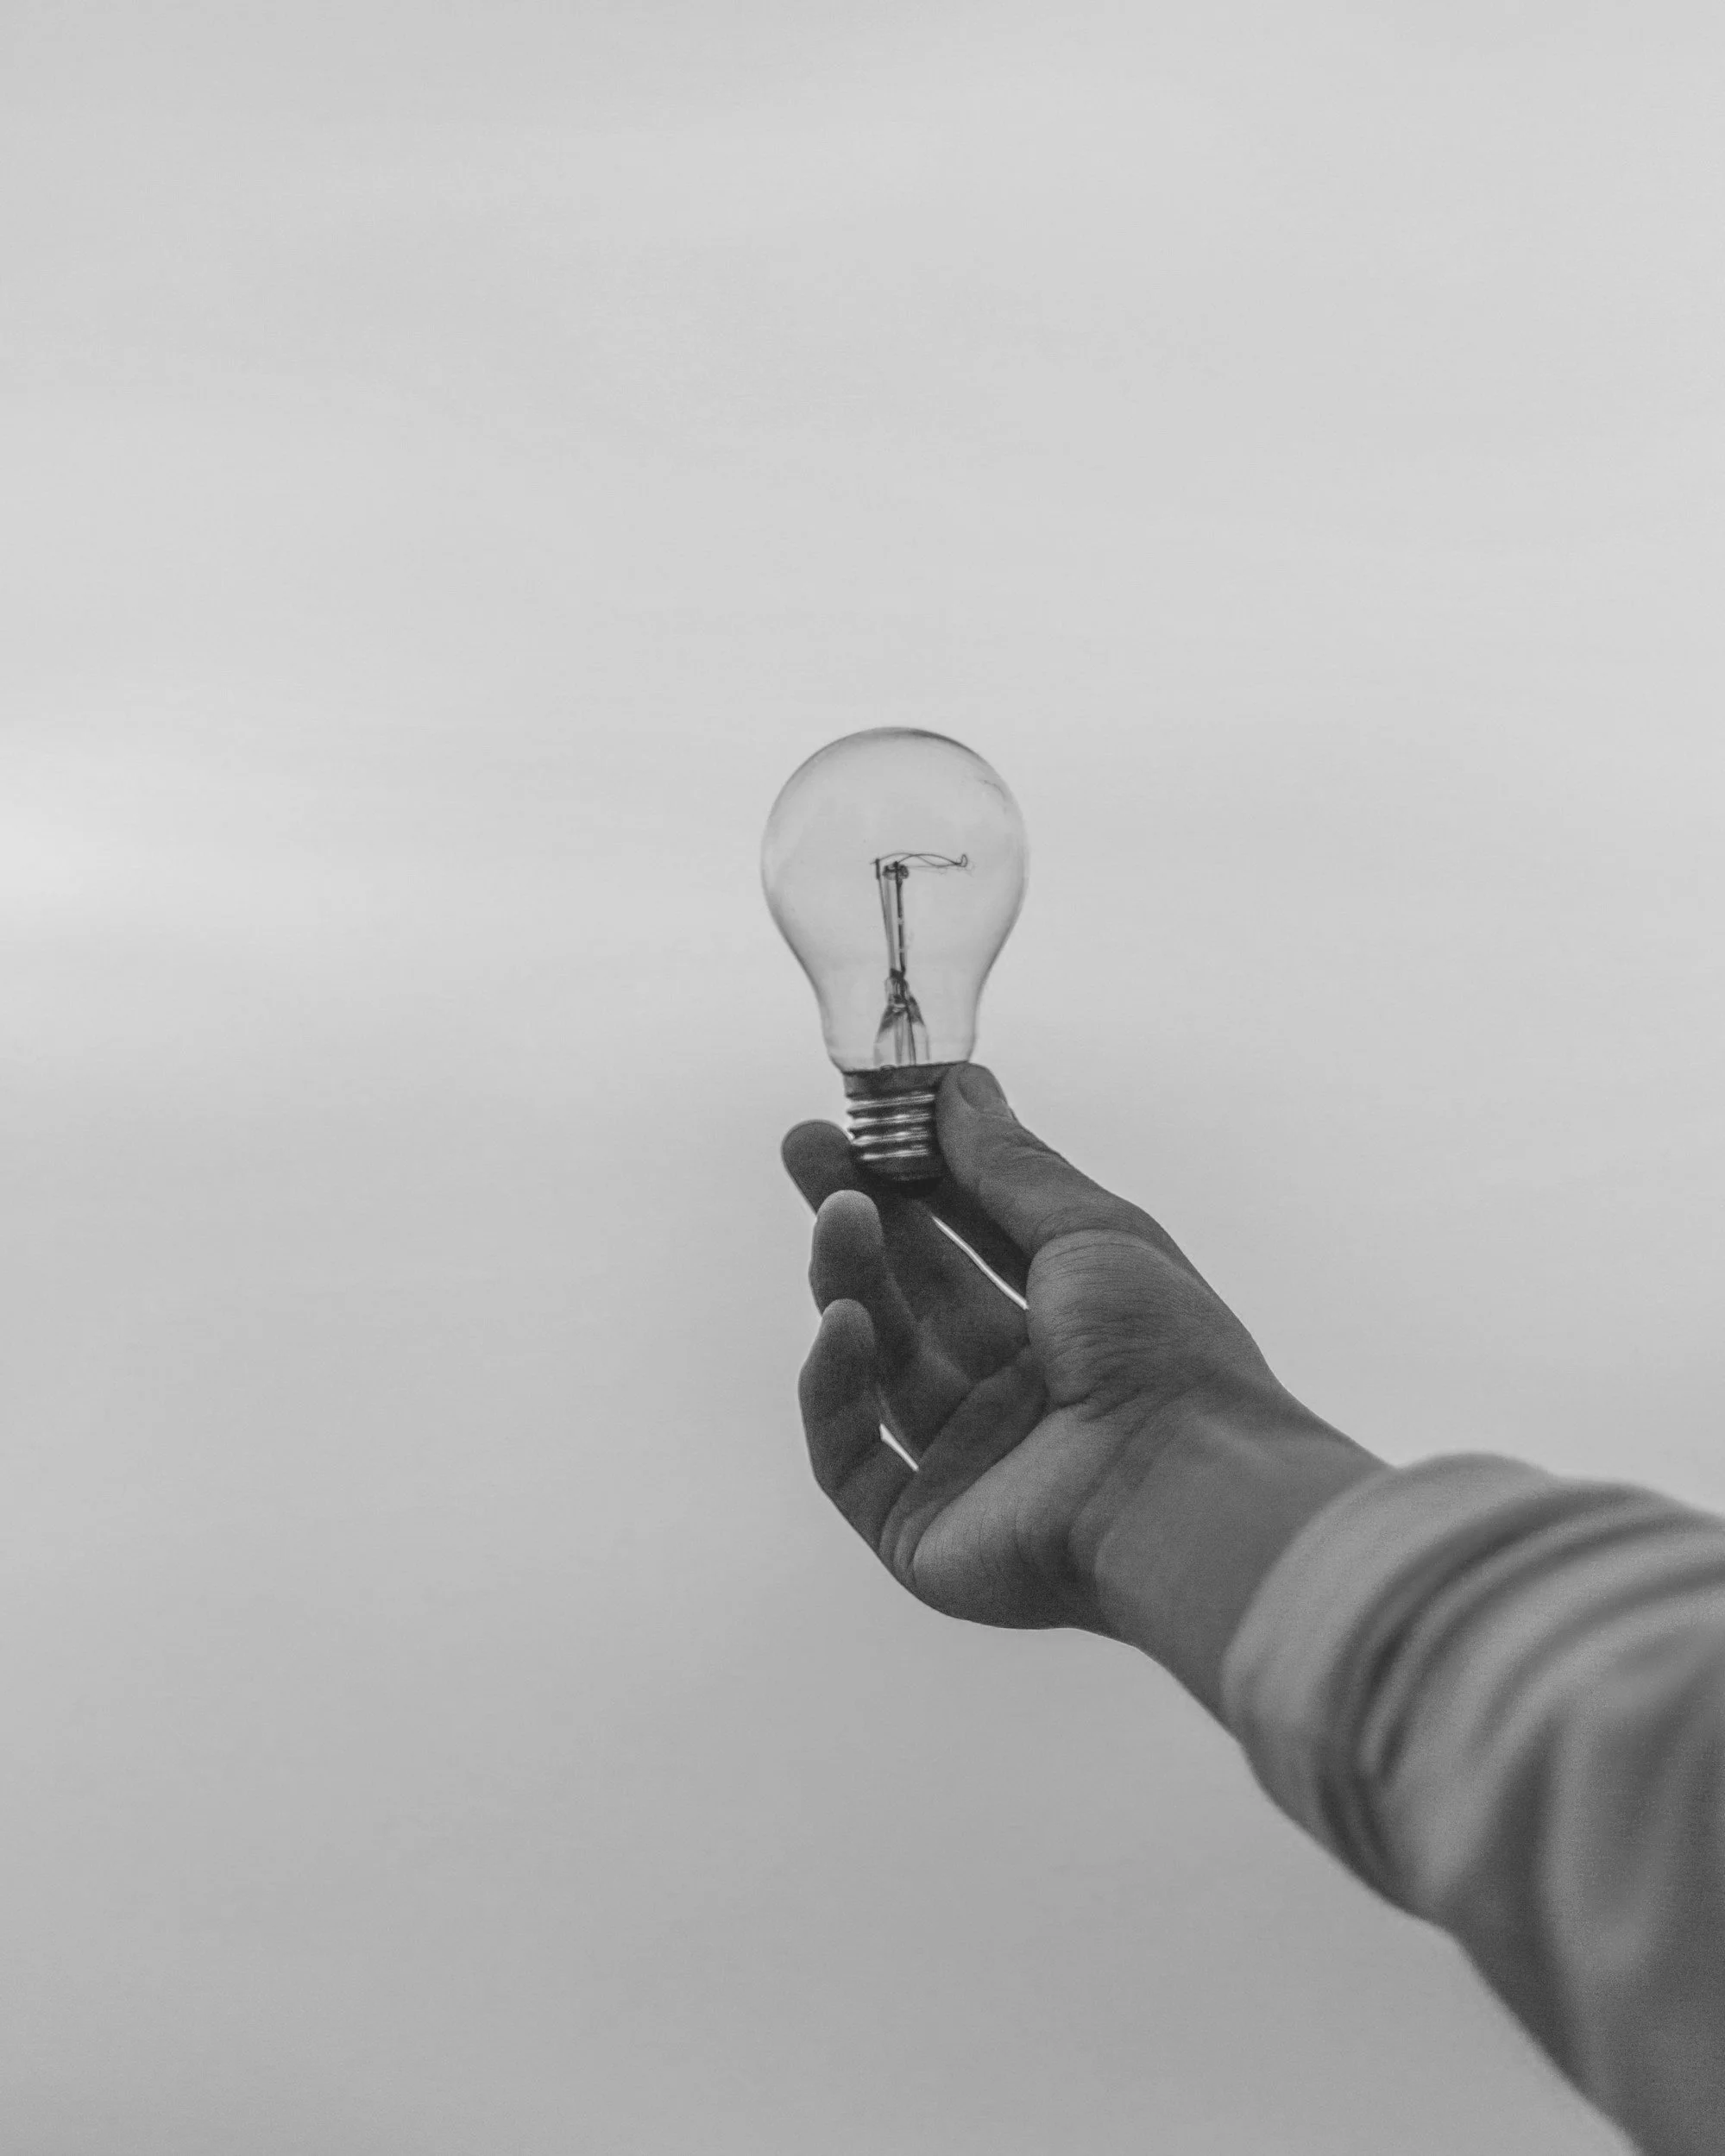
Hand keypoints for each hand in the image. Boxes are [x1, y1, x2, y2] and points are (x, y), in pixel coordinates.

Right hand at [782, 1065, 1375, 1710]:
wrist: (1184, 1491)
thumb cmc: (1165, 1354)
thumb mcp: (1093, 1231)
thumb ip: (1011, 1165)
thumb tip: (958, 1086)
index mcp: (1071, 1330)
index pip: (972, 1241)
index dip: (916, 1180)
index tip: (865, 1119)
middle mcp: (1018, 1398)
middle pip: (914, 1295)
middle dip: (859, 1217)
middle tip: (805, 1148)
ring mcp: (969, 1467)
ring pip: (880, 1363)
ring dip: (850, 1281)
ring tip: (837, 1214)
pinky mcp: (922, 1532)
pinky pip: (850, 1456)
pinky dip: (836, 1388)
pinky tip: (843, 1323)